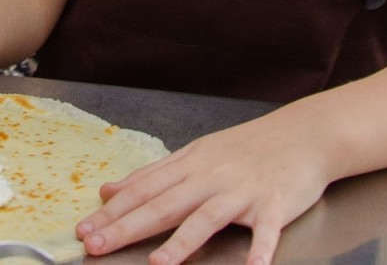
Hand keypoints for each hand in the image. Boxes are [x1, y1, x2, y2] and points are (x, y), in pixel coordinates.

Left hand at [76, 104, 333, 264]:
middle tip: (96, 244)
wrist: (303, 134)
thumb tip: (109, 190)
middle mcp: (211, 177)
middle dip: (127, 226)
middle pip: (164, 204)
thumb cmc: (248, 147)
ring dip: (182, 242)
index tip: (84, 229)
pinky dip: (260, 250)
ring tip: (159, 264)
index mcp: (190, 165)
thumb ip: (153, 175)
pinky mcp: (274, 204)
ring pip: (207, 217)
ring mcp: (242, 191)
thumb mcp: (196, 154)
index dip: (113, 212)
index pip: (144, 190)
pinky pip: (266, 231)